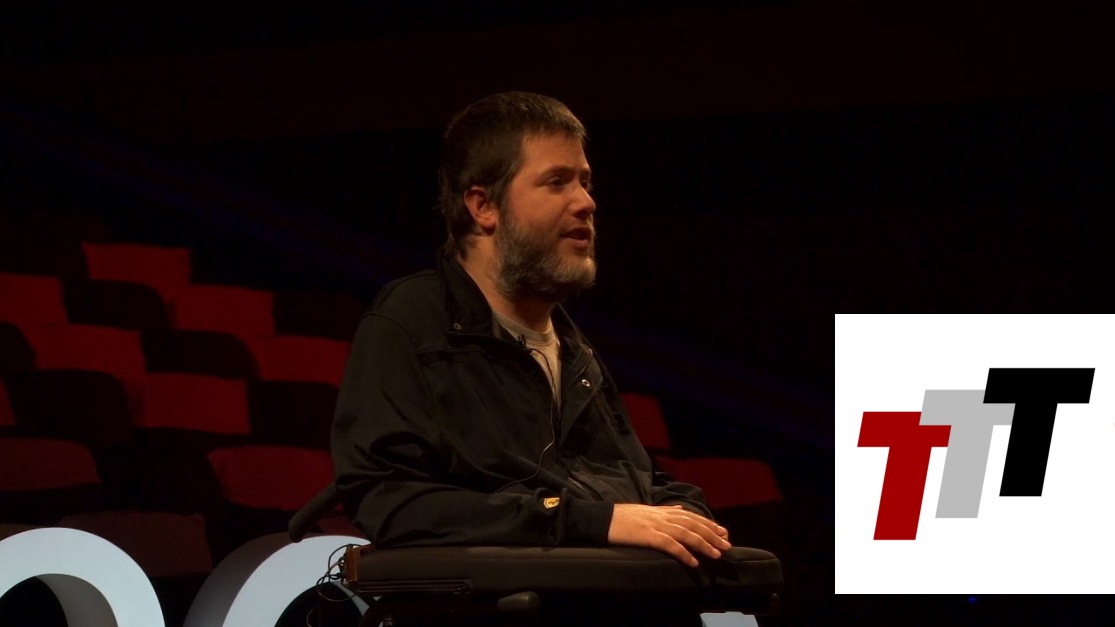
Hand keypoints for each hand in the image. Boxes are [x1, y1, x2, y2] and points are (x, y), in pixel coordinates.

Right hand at [607, 503, 731, 566]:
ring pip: (686, 533)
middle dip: (712, 535)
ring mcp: (656, 525)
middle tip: (727, 545)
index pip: (691, 516)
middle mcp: (663, 516)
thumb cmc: (623, 517)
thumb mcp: (646, 510)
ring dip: (703, 544)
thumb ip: (664, 511)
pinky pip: (670, 545)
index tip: (722, 532)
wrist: (603, 519)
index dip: (708, 523)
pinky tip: (693, 562)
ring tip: (716, 554)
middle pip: (693, 524)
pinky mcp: (648, 536)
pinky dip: (683, 553)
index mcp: (663, 511)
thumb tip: (680, 509)